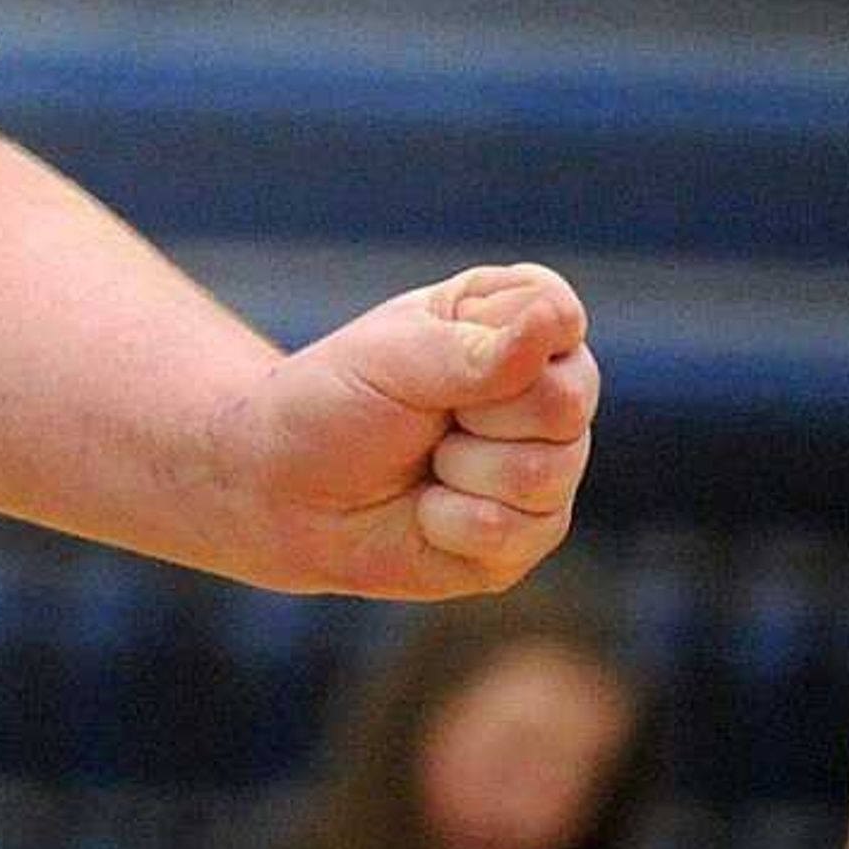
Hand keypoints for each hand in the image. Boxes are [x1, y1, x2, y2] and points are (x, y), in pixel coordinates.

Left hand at [234, 262, 597, 597]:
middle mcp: (545, 395)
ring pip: (547, 471)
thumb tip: (556, 319)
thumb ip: (480, 347)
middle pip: (566, 401)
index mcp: (512, 325)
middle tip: (423, 415)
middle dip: (477, 413)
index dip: (505, 339)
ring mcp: (547, 467)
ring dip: (459, 469)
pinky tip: (424, 509)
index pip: (558, 313)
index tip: (433, 350)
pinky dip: (448, 520)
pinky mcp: (529, 535)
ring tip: (424, 461)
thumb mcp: (394, 359)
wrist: (282, 489)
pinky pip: (515, 530)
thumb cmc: (332, 403)